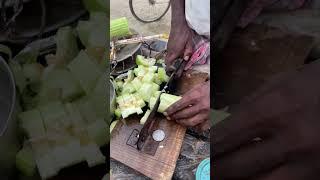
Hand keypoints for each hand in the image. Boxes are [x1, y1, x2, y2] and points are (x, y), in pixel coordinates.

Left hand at [164, 81, 209, 130]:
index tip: (166, 112)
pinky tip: (192, 125)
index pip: (179, 105)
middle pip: (183, 114)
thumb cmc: (209, 87)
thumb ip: (188, 95)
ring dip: (182, 122)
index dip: (171, 110)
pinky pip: (202, 126)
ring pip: (191, 122)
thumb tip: (178, 101)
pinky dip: (196, 127)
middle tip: (170, 117)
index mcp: (196, 95)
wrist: (222, 90)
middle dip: (174, 116)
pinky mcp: (211, 118)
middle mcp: (201, 105)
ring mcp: (206, 113)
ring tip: (178, 121)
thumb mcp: (197, 87)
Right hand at [165, 22, 192, 71]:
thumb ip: (188, 52)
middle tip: (176, 66)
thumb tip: (186, 59)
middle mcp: (170, 50)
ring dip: (171, 59)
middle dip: (170, 65)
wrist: (178, 24)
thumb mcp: (189, 43)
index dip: (170, 68)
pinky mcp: (168, 44)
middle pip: (167, 60)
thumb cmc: (184, 34)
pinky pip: (168, 52)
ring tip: (177, 60)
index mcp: (174, 51)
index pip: (168, 63)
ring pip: (167, 56)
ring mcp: (168, 46)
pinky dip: (172, 54)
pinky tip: (177, 53)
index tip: (174, 71)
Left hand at [213, 60, 319, 179]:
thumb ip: (247, 107)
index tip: (200, 155)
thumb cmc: (311, 83)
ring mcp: (308, 161)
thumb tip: (222, 129)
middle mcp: (290, 139)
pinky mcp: (319, 173)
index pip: (227, 136)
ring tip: (220, 177)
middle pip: (239, 165)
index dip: (210, 149)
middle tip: (204, 171)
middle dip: (216, 170)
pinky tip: (250, 179)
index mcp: (273, 110)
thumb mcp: (276, 85)